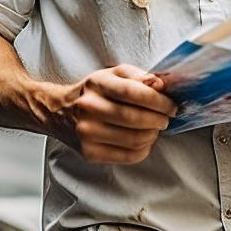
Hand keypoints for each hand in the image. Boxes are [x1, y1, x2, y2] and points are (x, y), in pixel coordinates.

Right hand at [22, 64, 176, 164]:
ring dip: (152, 136)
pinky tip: (144, 142)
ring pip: (133, 140)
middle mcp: (89, 108)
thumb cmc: (94, 91)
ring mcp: (87, 133)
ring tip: (155, 129)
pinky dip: (142, 150)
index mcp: (97, 84)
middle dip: (159, 120)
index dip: (159, 101)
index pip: (135, 93)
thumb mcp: (113, 74)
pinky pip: (126, 156)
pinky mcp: (89, 152)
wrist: (58, 112)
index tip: (171, 106)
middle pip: (136, 118)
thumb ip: (138, 76)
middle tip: (166, 119)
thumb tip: (159, 85)